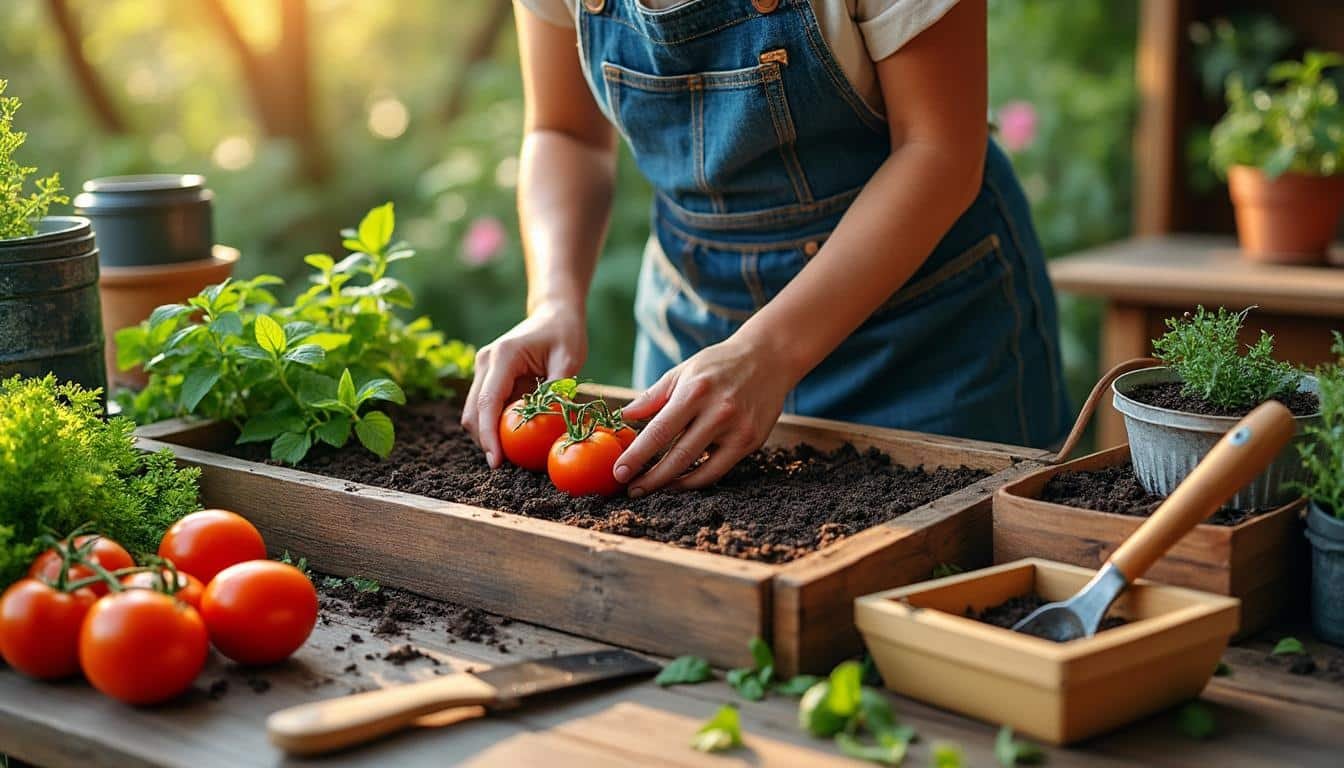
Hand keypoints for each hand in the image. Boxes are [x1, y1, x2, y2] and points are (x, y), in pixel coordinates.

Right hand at [461, 301, 586, 467]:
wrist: (553, 314)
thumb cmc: (564, 334)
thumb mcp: (569, 359)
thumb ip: (559, 391)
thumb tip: (554, 426)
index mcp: (503, 356)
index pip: (487, 403)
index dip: (488, 435)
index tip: (496, 462)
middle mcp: (485, 362)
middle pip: (473, 412)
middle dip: (485, 441)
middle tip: (507, 466)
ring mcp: (483, 370)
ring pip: (474, 412)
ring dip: (488, 435)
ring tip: (512, 456)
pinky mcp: (488, 378)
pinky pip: (486, 408)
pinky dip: (495, 425)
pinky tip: (513, 438)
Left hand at [615, 337, 792, 495]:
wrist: (768, 358)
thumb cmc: (719, 365)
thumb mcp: (682, 372)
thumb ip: (653, 396)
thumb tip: (624, 416)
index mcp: (695, 392)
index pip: (659, 432)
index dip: (637, 456)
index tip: (619, 473)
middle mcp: (719, 412)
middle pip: (678, 457)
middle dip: (652, 479)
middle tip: (631, 490)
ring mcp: (738, 430)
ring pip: (700, 470)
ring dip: (673, 484)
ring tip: (653, 489)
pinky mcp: (751, 441)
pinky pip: (718, 470)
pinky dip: (697, 479)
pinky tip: (680, 481)